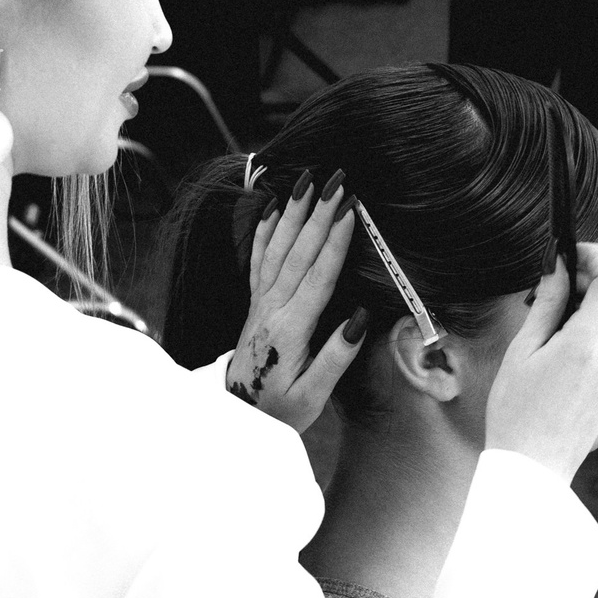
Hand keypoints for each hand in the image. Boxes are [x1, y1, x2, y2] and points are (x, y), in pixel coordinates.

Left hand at [227, 176, 362, 432]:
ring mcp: (261, 304)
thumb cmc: (281, 409)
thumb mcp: (312, 395)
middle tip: (334, 180)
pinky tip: (272, 208)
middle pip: (297, 253)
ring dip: (293, 214)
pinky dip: (265, 232)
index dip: (334, 241)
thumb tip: (358, 318)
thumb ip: (335, 358)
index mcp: (291, 329)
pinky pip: (259, 260)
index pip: (317, 277)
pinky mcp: (255, 304)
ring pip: (277, 249)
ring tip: (305, 181)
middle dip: (317, 214)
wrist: (238, 417)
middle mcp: (272, 309)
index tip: (349, 209)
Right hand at [483, 240, 597, 482]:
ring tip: (550, 318)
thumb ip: (547, 306)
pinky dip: (589, 332)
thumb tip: (558, 270)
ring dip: (590, 308)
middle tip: (556, 286)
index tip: (572, 253)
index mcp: (589, 344)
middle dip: (592, 282)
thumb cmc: (517, 415)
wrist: (531, 471)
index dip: (596, 257)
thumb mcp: (523, 351)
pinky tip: (556, 344)